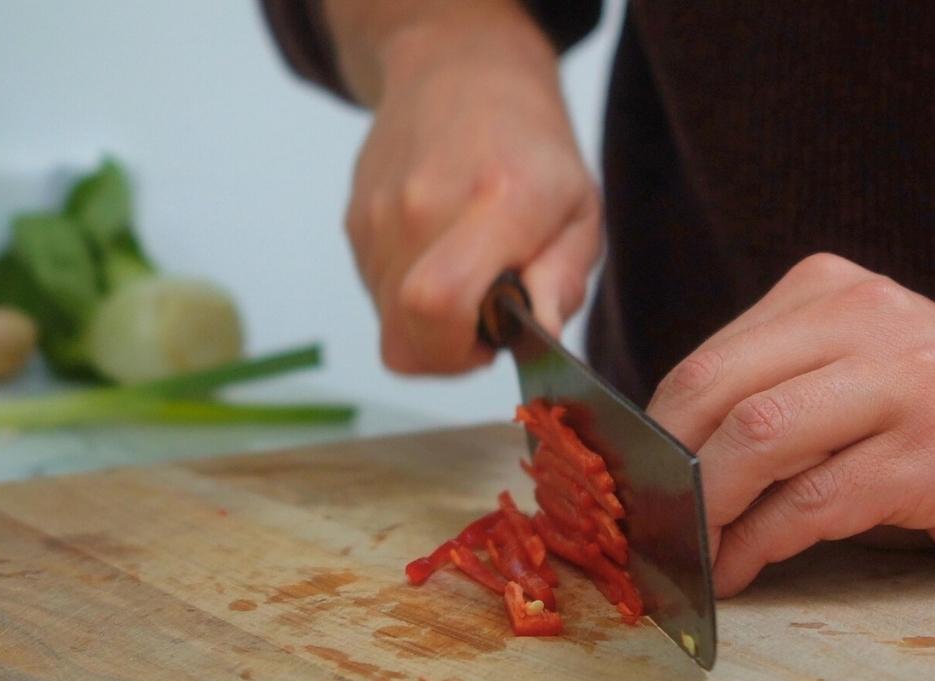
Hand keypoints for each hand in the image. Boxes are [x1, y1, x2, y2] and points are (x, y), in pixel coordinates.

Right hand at [332, 2, 601, 372]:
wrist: (458, 71)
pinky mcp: (354, 223)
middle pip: (406, 335)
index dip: (461, 351)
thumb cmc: (531, 148)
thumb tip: (543, 336)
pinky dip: (408, 298)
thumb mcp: (580, 212)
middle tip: (483, 322)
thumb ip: (563, 280)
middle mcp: (422, 208)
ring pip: (388, 322)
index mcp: (495, 202)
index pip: (439, 303)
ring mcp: (378, 216)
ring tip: (466, 278)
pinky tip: (439, 256)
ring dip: (429, 325)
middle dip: (448, 354)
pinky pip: (376, 294)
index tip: (492, 342)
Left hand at [647, 253, 934, 595]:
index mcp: (832, 291)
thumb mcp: (857, 378)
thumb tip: (668, 462)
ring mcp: (907, 382)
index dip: (653, 437)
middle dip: (667, 473)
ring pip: (759, 439)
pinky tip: (742, 570)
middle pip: (717, 391)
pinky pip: (816, 502)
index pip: (706, 362)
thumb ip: (775, 395)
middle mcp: (868, 319)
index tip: (631, 491)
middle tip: (647, 529)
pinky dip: (761, 545)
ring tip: (690, 557)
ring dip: (707, 513)